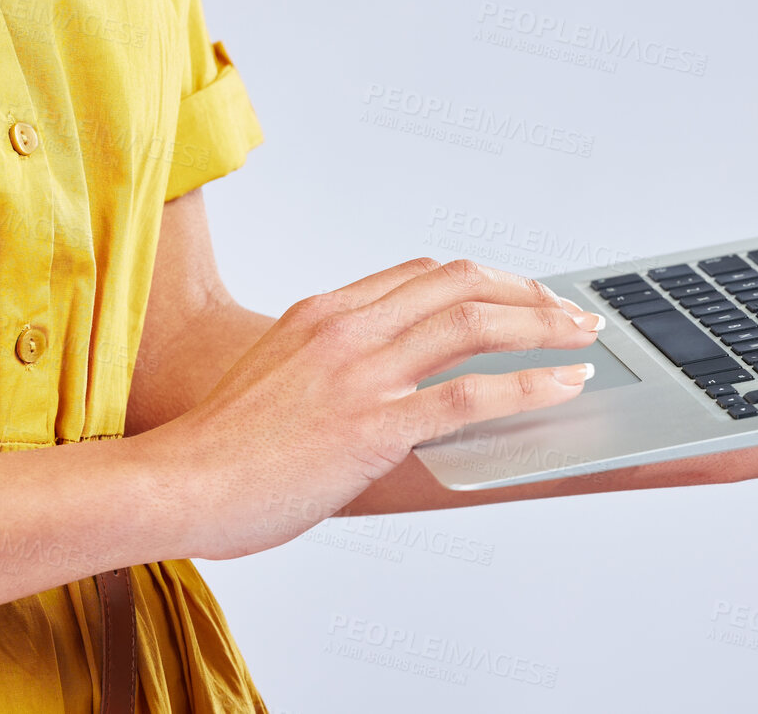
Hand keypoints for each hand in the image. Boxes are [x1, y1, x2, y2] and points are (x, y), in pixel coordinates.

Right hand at [133, 258, 601, 558]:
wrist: (174, 482)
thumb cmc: (216, 449)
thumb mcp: (274, 379)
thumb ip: (327, 368)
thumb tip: (375, 386)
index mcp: (323, 313)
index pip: (422, 274)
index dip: (483, 279)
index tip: (517, 295)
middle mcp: (348, 327)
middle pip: (460, 282)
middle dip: (526, 291)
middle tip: (568, 311)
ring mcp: (362, 371)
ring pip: (476, 323)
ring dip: (543, 326)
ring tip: (583, 337)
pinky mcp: (374, 423)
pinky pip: (471, 393)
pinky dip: (530, 385)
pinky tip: (563, 386)